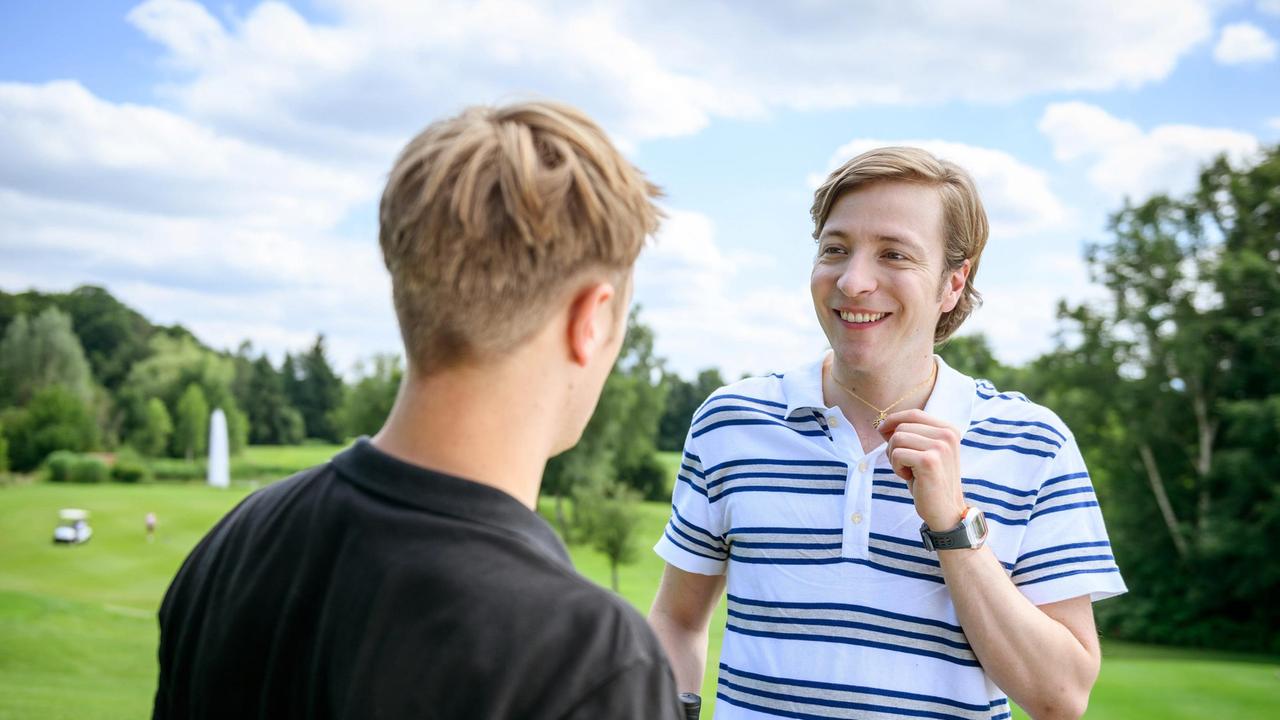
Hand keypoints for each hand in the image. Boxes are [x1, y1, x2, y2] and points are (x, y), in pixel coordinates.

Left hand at [877, 409, 966, 531]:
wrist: (945, 510)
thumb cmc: (930, 481)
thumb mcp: (923, 452)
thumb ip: (910, 435)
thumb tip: (883, 424)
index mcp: (949, 430)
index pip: (914, 414)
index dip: (894, 419)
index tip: (882, 430)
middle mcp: (947, 435)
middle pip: (902, 427)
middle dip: (893, 445)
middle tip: (904, 464)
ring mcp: (940, 447)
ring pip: (897, 439)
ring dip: (895, 457)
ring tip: (908, 470)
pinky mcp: (929, 461)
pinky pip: (897, 454)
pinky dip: (897, 467)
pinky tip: (910, 477)